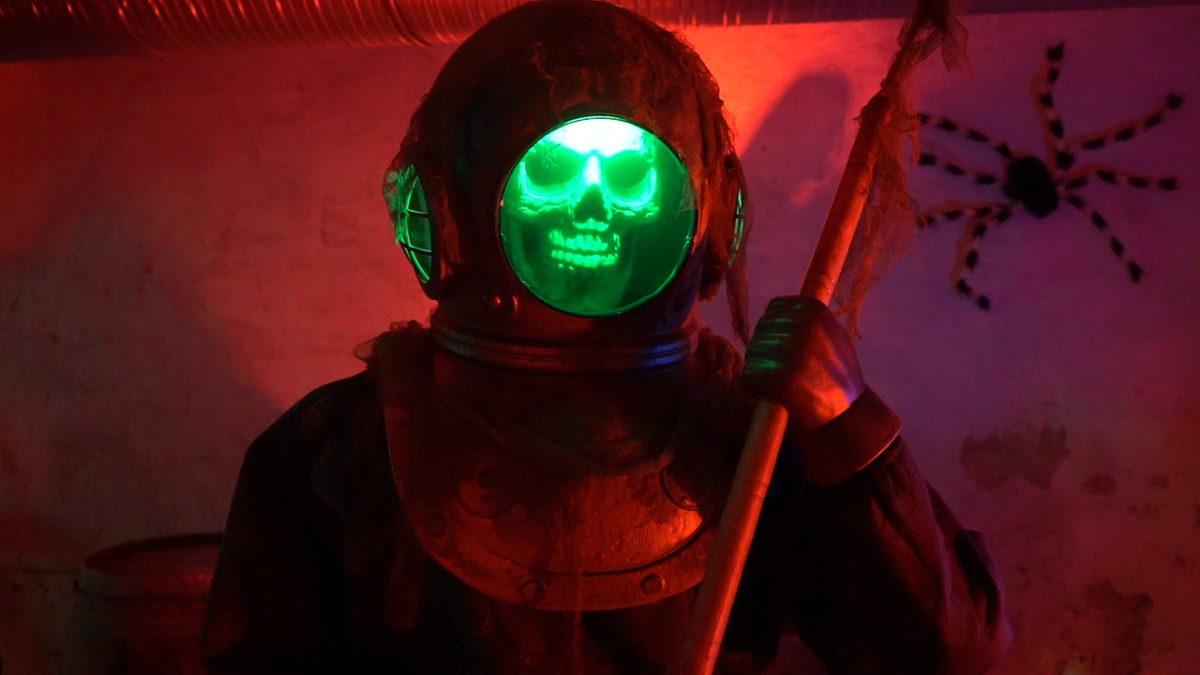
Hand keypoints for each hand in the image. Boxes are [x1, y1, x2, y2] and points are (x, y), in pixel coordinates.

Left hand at [741, 296, 865, 430]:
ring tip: (782, 381)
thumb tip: (777, 308)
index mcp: (813, 310)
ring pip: (753, 350)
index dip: (776, 329)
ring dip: (761, 366)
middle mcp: (800, 327)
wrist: (846, 414)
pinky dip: (756, 386)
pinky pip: (748, 374)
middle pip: (761, 329)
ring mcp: (787, 352)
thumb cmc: (838, 374)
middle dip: (767, 348)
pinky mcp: (774, 377)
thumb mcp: (833, 335)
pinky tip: (775, 393)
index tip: (788, 346)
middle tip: (784, 369)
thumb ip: (808, 319)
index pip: (774, 308)